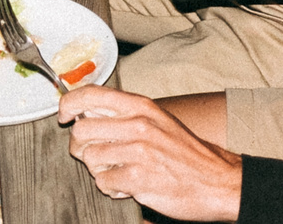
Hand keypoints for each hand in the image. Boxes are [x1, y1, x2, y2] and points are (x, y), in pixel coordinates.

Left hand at [60, 86, 242, 219]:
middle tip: (95, 153)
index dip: (69, 103)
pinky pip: (103, 182)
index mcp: (142, 106)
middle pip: (81, 130)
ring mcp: (138, 152)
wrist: (219, 182)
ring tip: (119, 170)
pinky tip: (127, 185)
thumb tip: (86, 110)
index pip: (91, 94)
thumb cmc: (187, 153)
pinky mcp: (138, 179)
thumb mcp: (159, 120)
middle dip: (82, 145)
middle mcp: (139, 125)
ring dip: (99, 169)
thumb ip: (125, 114)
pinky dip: (111, 187)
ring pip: (90, 158)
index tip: (63, 114)